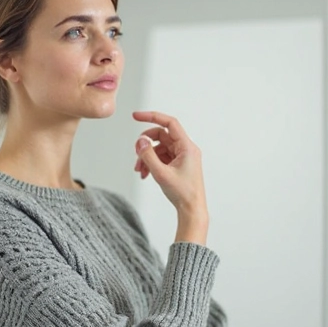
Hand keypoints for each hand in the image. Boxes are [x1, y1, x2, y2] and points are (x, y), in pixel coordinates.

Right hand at [132, 111, 208, 243]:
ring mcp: (182, 157)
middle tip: (136, 152)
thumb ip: (148, 155)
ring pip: (159, 148)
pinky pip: (161, 157)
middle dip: (146, 144)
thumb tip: (140, 141)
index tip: (136, 116)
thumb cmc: (183, 193)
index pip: (169, 123)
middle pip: (162, 136)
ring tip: (139, 170)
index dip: (152, 117)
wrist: (191, 210)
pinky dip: (151, 163)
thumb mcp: (161, 173)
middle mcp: (186, 149)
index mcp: (187, 147)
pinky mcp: (178, 165)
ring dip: (146, 156)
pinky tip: (144, 174)